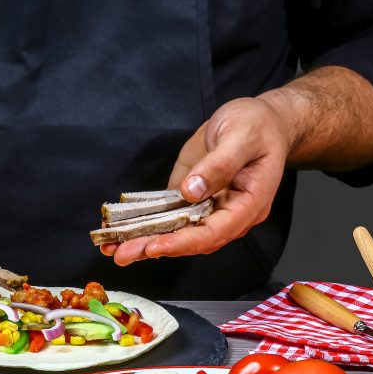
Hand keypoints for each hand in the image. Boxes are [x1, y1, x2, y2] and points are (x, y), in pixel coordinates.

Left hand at [101, 96, 291, 264]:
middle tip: (123, 253)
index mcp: (248, 205)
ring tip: (113, 248)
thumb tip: (192, 190)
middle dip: (155, 247)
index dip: (184, 242)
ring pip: (176, 232)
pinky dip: (144, 223)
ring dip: (144, 241)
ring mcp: (207, 208)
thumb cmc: (258, 126)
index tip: (156, 245)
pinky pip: (167, 216)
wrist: (259, 119)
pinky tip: (120, 229)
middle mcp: (227, 214)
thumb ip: (219, 165)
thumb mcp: (242, 137)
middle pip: (191, 240)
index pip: (215, 232)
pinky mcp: (190, 198)